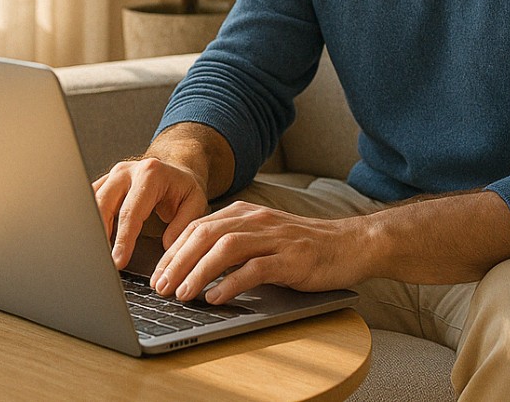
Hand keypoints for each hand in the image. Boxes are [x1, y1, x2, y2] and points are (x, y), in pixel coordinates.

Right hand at [93, 157, 209, 269]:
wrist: (176, 171)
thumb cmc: (183, 188)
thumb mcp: (195, 203)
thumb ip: (183, 224)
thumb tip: (167, 246)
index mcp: (150, 174)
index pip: (130, 212)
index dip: (123, 240)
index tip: (117, 261)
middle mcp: (127, 171)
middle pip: (103, 204)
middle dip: (99, 234)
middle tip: (100, 260)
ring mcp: (113, 175)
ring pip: (91, 201)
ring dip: (90, 227)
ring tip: (94, 252)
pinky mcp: (105, 182)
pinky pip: (89, 199)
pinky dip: (88, 219)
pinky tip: (91, 238)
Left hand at [150, 201, 369, 303]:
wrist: (352, 244)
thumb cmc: (305, 247)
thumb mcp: (264, 239)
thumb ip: (234, 246)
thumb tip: (194, 269)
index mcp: (246, 213)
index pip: (198, 227)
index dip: (173, 251)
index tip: (157, 274)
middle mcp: (256, 220)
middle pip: (205, 235)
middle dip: (177, 262)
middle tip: (160, 287)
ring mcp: (275, 238)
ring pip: (225, 248)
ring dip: (198, 272)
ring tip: (181, 293)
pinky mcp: (292, 258)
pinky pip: (255, 268)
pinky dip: (231, 283)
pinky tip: (215, 297)